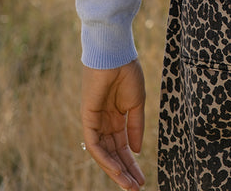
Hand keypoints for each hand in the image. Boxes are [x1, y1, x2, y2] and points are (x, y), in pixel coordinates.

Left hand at [81, 59, 145, 189]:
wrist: (115, 53)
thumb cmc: (128, 72)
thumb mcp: (137, 103)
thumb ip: (136, 127)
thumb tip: (136, 151)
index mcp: (117, 117)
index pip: (123, 147)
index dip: (132, 164)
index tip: (142, 179)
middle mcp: (104, 122)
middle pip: (114, 154)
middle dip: (125, 172)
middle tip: (136, 188)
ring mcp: (95, 121)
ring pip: (103, 153)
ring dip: (115, 170)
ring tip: (128, 184)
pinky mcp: (87, 118)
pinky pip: (94, 144)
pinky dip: (104, 158)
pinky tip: (116, 168)